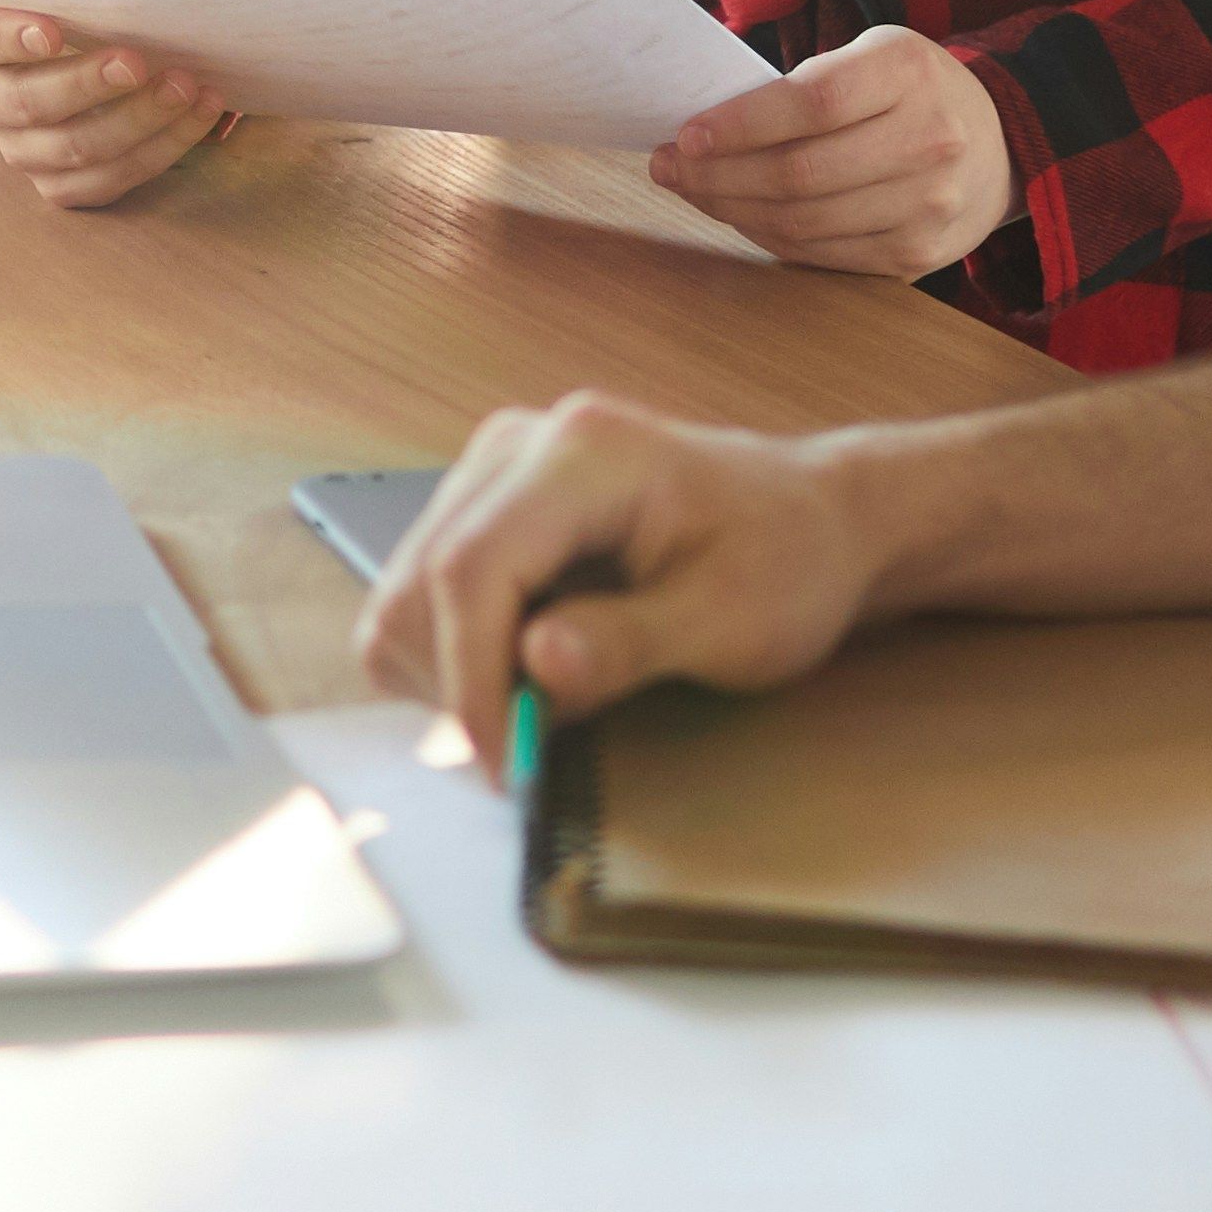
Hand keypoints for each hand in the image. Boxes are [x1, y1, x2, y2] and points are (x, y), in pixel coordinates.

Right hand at [0, 0, 233, 207]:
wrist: (93, 43)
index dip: (9, 37)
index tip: (51, 29)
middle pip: (28, 103)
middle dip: (88, 85)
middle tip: (137, 61)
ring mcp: (23, 150)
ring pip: (74, 150)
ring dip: (138, 121)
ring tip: (187, 87)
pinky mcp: (61, 185)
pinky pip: (109, 182)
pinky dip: (161, 150)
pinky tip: (199, 116)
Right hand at [361, 390, 888, 740]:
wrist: (807, 519)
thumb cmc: (785, 560)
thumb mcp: (731, 620)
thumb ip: (629, 642)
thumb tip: (533, 664)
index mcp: (585, 454)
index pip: (471, 566)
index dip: (471, 678)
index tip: (505, 764)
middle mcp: (517, 447)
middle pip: (420, 582)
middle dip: (460, 686)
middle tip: (531, 749)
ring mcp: (490, 473)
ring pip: (404, 594)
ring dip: (451, 676)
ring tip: (539, 707)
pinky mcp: (481, 509)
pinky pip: (419, 597)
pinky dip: (451, 657)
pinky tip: (522, 674)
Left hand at [645, 23, 1014, 277]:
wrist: (1002, 146)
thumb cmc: (912, 92)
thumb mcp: (872, 56)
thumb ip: (805, 85)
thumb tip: (708, 127)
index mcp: (908, 74)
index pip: (811, 104)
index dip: (740, 125)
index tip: (685, 134)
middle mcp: (928, 141)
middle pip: (799, 174)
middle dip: (716, 176)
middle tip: (668, 167)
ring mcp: (927, 206)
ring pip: (802, 222)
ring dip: (731, 210)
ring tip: (694, 189)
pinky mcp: (917, 255)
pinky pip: (820, 253)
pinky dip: (768, 236)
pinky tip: (741, 214)